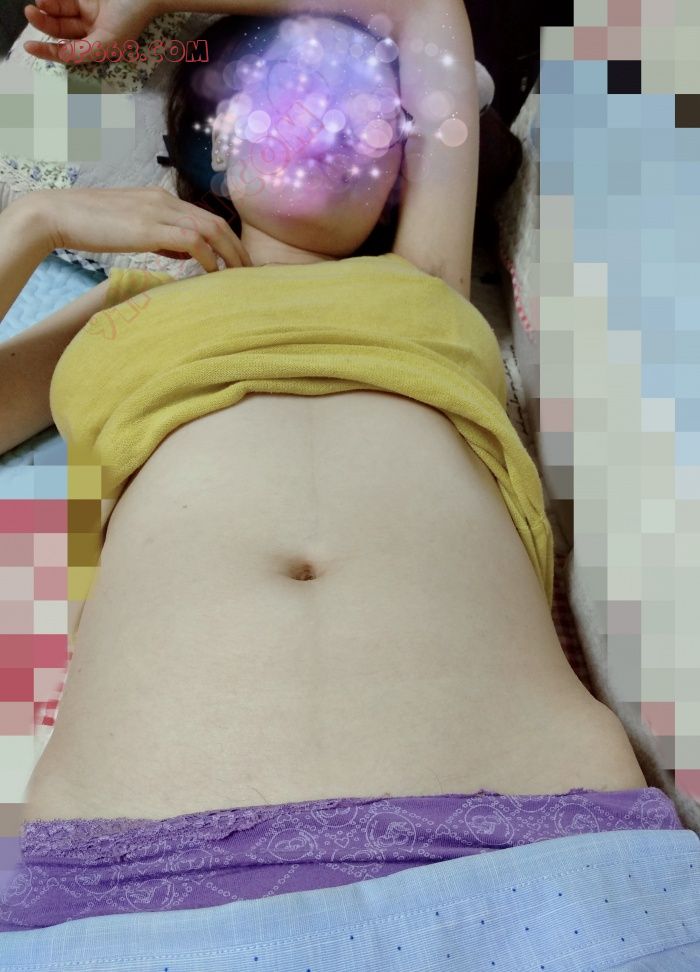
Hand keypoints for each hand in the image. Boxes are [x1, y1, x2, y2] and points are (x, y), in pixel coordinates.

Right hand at [20, 187, 251, 271]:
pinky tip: (212, 274)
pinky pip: (192, 240)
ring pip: (210, 229)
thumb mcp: (133, 229)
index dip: (227, 240)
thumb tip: (184, 253)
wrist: (60, 215)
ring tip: (239, 276)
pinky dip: (207, 257)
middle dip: (237, 249)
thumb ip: (161, 238)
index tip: (238, 262)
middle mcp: (165, 200)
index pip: (205, 217)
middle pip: (216, 222)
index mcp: (162, 199)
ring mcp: (158, 211)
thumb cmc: (92, 226)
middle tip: (250, 273)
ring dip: (229, 254)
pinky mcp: (149, 227)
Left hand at [23, 0, 157, 63]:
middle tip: (31, 14)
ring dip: (47, 11)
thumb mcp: (109, 41)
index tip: (29, 47)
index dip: (48, 52)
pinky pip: (66, 1)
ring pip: (60, 15)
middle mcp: (92, 32)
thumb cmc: (131, 17)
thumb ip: (85, 51)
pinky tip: (46, 0)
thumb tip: (62, 55)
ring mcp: (89, 13)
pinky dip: (54, 1)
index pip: (69, 53)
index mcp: (98, 48)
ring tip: (36, 5)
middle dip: (44, 25)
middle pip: (61, 32)